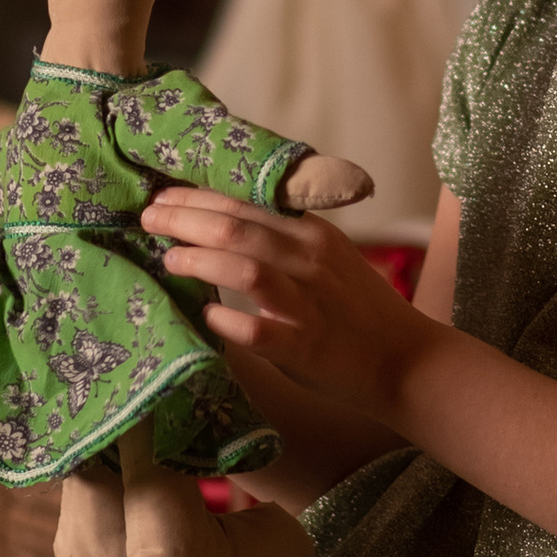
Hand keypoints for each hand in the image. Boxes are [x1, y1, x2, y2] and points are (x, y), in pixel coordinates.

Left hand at [143, 189, 428, 422]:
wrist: (407, 359)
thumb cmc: (357, 310)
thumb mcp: (325, 259)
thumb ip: (281, 243)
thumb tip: (218, 229)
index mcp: (312, 233)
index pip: (247, 202)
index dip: (199, 197)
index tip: (163, 196)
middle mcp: (310, 260)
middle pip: (237, 227)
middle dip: (185, 219)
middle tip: (148, 219)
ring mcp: (309, 304)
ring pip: (247, 268)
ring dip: (200, 261)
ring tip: (170, 260)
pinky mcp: (307, 347)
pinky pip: (260, 331)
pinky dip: (229, 320)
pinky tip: (207, 316)